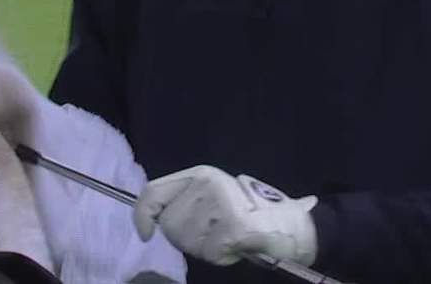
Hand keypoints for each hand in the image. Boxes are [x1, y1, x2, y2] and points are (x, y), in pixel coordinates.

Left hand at [133, 165, 317, 267]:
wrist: (288, 223)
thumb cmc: (246, 212)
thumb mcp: (210, 197)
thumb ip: (182, 202)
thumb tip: (148, 216)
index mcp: (198, 174)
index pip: (153, 192)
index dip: (142, 215)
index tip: (145, 234)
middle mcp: (207, 182)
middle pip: (169, 224)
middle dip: (186, 238)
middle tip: (214, 233)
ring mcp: (221, 202)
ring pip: (188, 242)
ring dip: (206, 248)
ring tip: (227, 236)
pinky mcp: (234, 223)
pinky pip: (211, 252)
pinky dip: (222, 256)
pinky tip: (237, 245)